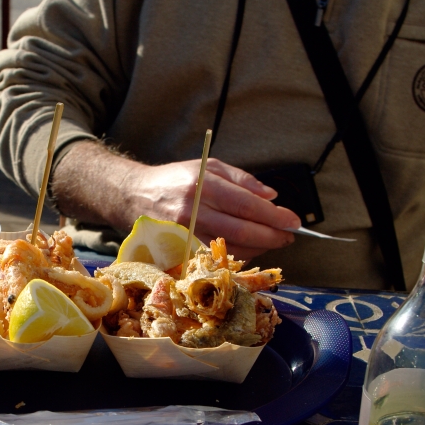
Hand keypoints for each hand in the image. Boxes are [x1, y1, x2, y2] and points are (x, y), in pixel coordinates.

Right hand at [120, 159, 301, 259]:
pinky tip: (249, 248)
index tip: (293, 221)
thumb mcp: (207, 167)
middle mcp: (192, 210)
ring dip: (257, 247)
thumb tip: (271, 198)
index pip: (246, 204)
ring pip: (230, 247)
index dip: (274, 216)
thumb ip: (241, 180)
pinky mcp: (177, 250)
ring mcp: (183, 234)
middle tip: (288, 236)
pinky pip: (215, 258)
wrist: (131, 196)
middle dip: (271, 235)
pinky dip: (237, 254)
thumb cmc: (173, 180)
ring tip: (272, 241)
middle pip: (241, 229)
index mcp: (201, 184)